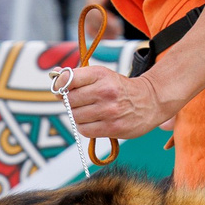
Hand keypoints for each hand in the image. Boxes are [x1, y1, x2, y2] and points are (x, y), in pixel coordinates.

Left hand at [53, 60, 177, 141]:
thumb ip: (77, 77)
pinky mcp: (112, 127)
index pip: (67, 79)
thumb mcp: (102, 75)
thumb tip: (54, 76)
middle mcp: (105, 91)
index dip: (60, 85)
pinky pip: (84, 130)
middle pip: (69, 100)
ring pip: (75, 116)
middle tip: (80, 102)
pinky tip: (94, 121)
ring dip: (78, 116)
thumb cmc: (120, 88)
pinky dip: (85, 127)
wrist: (150, 101)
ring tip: (90, 112)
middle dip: (70, 102)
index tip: (62, 89)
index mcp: (100, 74)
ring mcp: (109, 111)